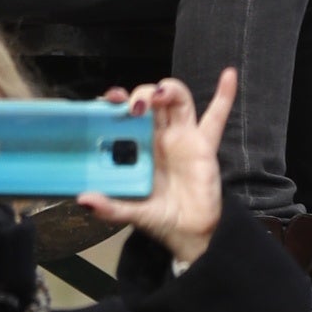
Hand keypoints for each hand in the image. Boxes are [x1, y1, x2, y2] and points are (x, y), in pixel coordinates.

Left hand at [106, 69, 228, 267]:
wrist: (190, 234)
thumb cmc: (159, 217)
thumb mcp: (132, 212)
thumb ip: (110, 207)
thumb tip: (84, 200)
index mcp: (139, 145)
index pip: (126, 113)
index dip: (118, 101)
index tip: (110, 99)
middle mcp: (159, 135)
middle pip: (151, 100)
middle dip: (142, 94)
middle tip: (135, 106)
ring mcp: (183, 136)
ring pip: (177, 100)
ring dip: (169, 89)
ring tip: (160, 94)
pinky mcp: (204, 145)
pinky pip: (216, 117)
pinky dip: (224, 96)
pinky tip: (228, 76)